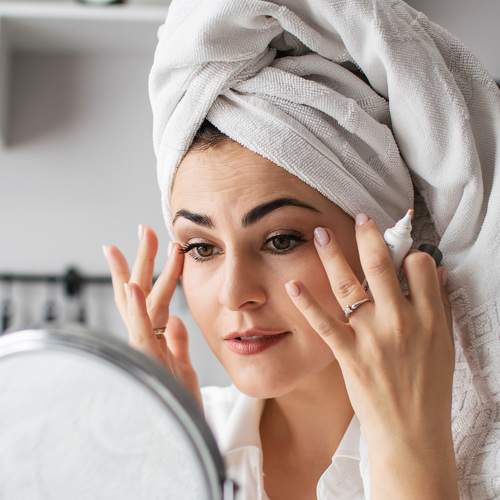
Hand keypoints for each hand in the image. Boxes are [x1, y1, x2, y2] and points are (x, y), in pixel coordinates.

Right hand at [102, 225, 202, 410]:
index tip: (159, 244)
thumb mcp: (181, 368)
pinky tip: (129, 285)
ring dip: (137, 273)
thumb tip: (177, 320)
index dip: (154, 270)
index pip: (153, 296)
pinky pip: (141, 332)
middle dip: (144, 260)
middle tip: (147, 229)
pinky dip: (135, 309)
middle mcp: (148, 338)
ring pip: (139, 304)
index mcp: (158, 337)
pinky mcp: (145, 361)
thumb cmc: (178, 404)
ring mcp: (144, 348)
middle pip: (143, 291)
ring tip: (133, 245)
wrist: (174, 437)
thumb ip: (178, 344)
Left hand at [284, 214, 456, 497]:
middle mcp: (401, 322)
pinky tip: (292, 283)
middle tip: (360, 217)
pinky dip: (307, 302)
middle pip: (382, 267)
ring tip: (320, 233)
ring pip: (350, 286)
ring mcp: (372, 337)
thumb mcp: (444, 346)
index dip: (411, 254)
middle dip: (369, 236)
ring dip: (333, 255)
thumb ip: (438, 307)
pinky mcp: (349, 354)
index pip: (421, 267)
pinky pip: (325, 322)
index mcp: (431, 319)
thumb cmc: (429, 389)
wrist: (412, 432)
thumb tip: (435, 271)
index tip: (402, 252)